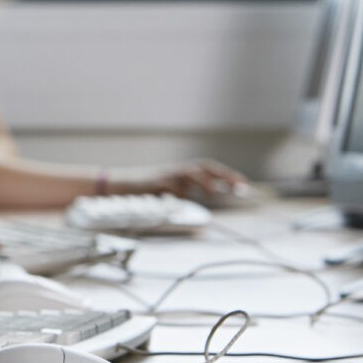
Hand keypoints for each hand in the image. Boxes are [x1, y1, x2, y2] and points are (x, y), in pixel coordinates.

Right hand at [114, 159, 246, 204]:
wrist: (119, 185)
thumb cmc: (146, 190)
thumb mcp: (171, 190)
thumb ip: (188, 191)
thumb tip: (209, 194)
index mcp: (182, 171)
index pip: (209, 168)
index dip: (227, 174)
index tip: (243, 184)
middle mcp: (176, 170)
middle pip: (203, 166)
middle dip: (223, 175)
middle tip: (239, 185)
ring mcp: (165, 174)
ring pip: (188, 172)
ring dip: (203, 181)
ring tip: (214, 191)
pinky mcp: (153, 182)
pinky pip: (169, 185)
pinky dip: (178, 190)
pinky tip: (184, 196)